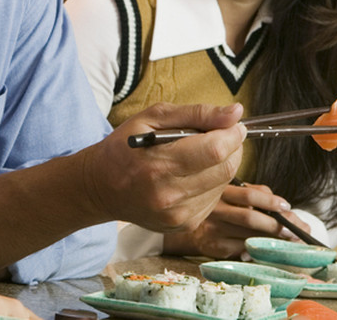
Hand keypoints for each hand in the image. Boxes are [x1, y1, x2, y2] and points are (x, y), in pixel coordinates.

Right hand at [82, 103, 245, 233]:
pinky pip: (214, 198)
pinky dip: (212, 182)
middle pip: (225, 168)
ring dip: (222, 164)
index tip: (232, 124)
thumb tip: (235, 112)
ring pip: (224, 184)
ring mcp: (178, 214)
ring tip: (201, 154)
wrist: (101, 188)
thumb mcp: (152, 117)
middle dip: (232, 147)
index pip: (215, 149)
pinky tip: (193, 173)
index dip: (232, 133)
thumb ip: (196, 113)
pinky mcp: (184, 224)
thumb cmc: (124, 148)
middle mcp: (169, 195)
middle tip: (221, 135)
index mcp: (158, 164)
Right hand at [162, 183, 311, 258]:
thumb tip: (284, 207)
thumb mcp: (235, 192)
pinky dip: (258, 251)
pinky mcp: (214, 247)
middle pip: (250, 218)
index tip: (287, 207)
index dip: (270, 202)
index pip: (248, 195)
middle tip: (296, 231)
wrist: (191, 225)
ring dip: (274, 240)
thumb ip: (257, 193)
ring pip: (248, 237)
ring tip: (290, 241)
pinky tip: (266, 250)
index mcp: (221, 190)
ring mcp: (213, 229)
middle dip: (277, 226)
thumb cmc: (222, 206)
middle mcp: (214, 209)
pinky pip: (242, 251)